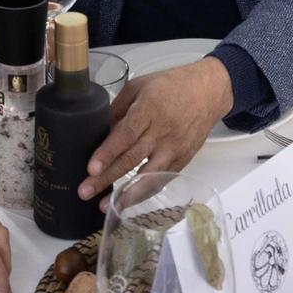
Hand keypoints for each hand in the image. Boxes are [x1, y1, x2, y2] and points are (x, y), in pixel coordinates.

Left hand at [78, 58, 232, 203]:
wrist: (208, 91)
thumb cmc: (172, 86)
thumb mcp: (140, 86)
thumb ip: (118, 108)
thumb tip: (104, 132)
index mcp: (149, 109)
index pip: (125, 135)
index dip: (108, 153)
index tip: (91, 168)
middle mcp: (163, 132)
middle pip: (131, 159)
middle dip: (107, 178)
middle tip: (85, 191)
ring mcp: (174, 148)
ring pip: (148, 176)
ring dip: (126, 194)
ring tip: (106, 207)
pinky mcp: (183, 160)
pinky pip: (162, 180)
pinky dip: (145, 192)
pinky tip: (129, 201)